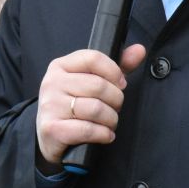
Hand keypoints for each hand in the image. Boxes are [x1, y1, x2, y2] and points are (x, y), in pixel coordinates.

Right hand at [35, 45, 147, 164]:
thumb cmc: (73, 106)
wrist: (49, 137)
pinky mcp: (52, 129)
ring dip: (111, 119)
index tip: (121, 84)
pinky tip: (104, 134)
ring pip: (96, 109)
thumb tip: (139, 50)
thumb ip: (116, 67)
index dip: (114, 72)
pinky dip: (103, 134)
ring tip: (109, 122)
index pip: (93, 58)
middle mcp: (52, 83)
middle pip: (98, 85)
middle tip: (114, 107)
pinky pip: (88, 130)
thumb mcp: (91, 82)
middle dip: (115, 100)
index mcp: (60, 66)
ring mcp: (50, 106)